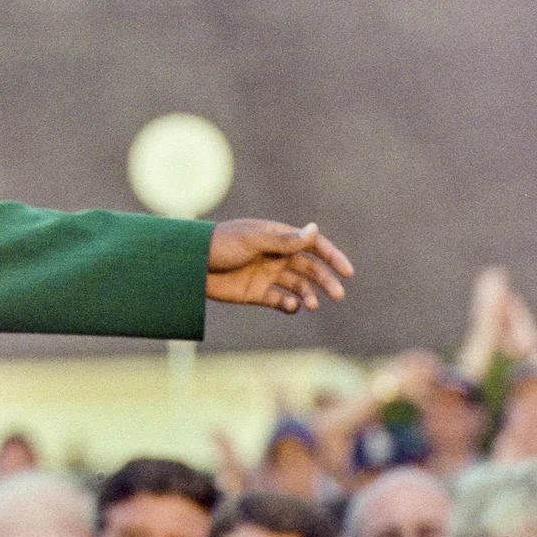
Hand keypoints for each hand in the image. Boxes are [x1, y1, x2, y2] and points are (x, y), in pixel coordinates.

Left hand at [206, 220, 352, 313]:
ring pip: (298, 287)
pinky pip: (280, 301)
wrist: (189, 265)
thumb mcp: (252, 240)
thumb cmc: (219, 245)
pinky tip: (292, 307)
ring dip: (309, 295)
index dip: (332, 257)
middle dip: (325, 281)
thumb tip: (314, 229)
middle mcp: (276, 256)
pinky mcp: (256, 293)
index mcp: (277, 238)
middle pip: (310, 268)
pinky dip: (290, 306)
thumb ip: (284, 240)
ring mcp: (267, 275)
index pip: (312, 245)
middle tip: (338, 294)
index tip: (347, 271)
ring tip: (313, 304)